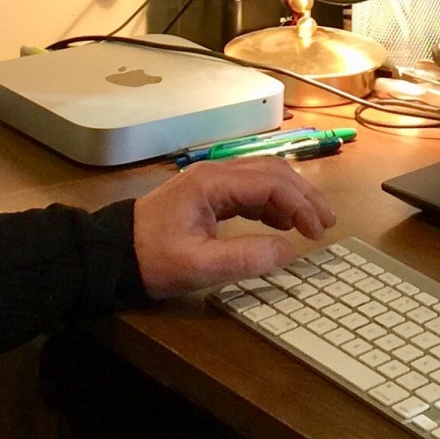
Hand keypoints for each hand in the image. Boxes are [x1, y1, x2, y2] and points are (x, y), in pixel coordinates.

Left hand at [132, 156, 337, 298]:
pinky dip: (272, 204)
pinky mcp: (207, 195)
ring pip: (263, 178)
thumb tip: (289, 250)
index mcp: (213, 183)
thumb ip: (247, 257)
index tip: (318, 232)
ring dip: (291, 197)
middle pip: (272, 172)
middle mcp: (215, 173)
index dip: (301, 204)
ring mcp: (210, 182)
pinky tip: (282, 224)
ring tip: (313, 224)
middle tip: (327, 223)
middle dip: (304, 195)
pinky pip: (249, 191)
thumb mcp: (200, 266)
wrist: (112, 254)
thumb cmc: (152, 259)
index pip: (271, 182)